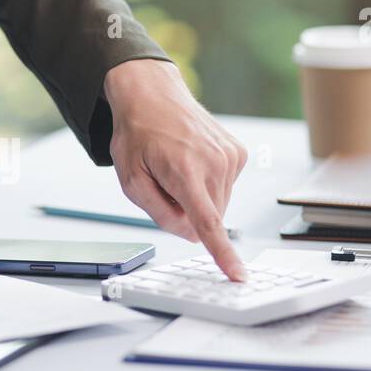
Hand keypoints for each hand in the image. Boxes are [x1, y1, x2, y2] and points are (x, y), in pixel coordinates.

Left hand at [103, 59, 247, 279]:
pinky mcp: (238, 152)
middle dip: (188, 213)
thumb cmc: (138, 135)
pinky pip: (226, 186)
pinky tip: (193, 161)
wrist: (153, 95)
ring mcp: (230, 156)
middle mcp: (214, 163)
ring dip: (198, 197)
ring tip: (179, 167)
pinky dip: (209, 184)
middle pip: (209, 217)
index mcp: (185, 172)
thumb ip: (159, 213)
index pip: (208, 223)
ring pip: (218, 203)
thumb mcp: (131, 180)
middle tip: (166, 184)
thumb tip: (190, 234)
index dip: (223, 254)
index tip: (238, 275)